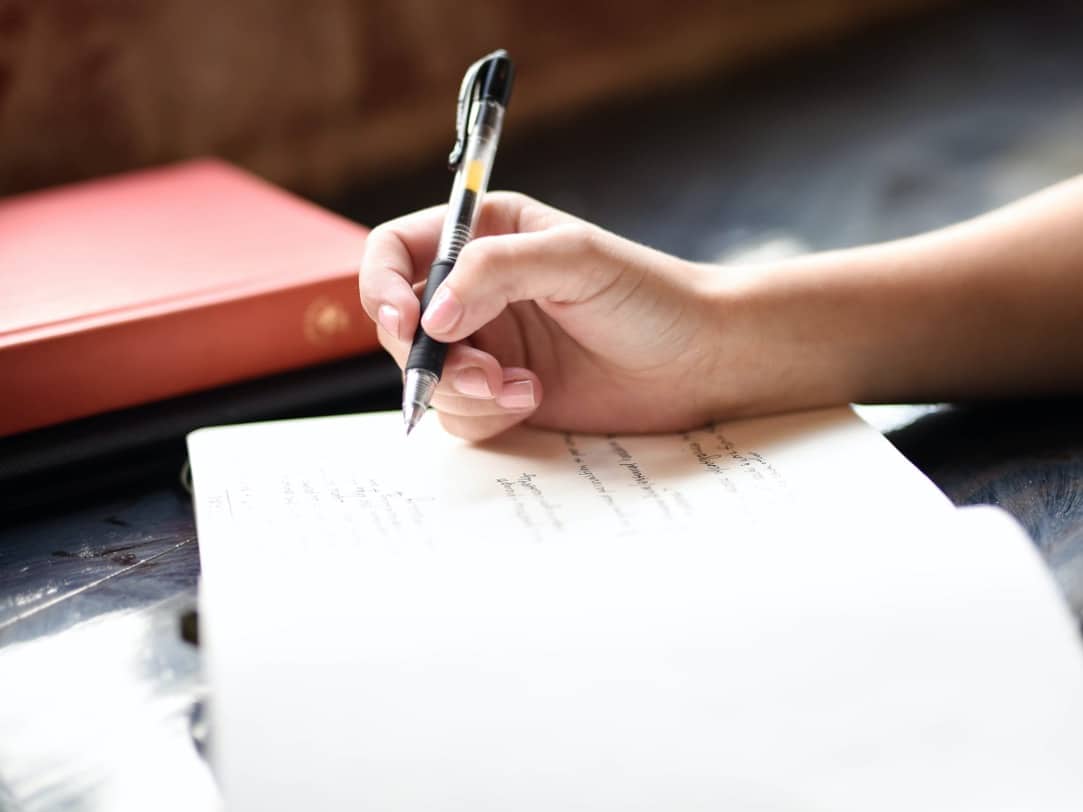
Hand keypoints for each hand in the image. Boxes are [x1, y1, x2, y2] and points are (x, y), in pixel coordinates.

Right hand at [359, 193, 735, 439]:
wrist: (700, 362)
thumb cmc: (650, 296)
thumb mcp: (575, 260)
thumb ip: (496, 271)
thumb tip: (430, 317)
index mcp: (485, 236)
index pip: (396, 252)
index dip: (382, 286)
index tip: (406, 322)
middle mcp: (476, 290)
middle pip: (401, 325)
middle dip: (429, 356)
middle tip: (482, 371)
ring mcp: (488, 346)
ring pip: (426, 377)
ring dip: (462, 391)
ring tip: (521, 389)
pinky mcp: (502, 395)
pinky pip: (458, 414)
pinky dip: (486, 415)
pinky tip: (533, 400)